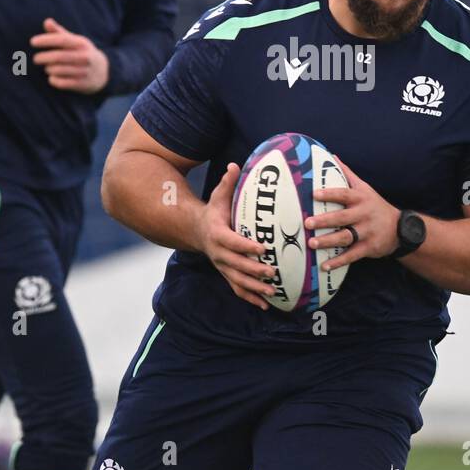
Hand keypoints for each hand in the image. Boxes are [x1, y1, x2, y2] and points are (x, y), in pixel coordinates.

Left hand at [31, 17, 109, 93]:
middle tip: (36, 58)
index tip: (32, 42)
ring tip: (47, 67)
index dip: (46, 40)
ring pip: (58, 70)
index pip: (62, 40)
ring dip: (48, 69)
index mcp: (82, 44)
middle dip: (43, 57)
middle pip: (59, 57)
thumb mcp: (75, 41)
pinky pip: (62, 83)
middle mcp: (85, 57)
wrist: (104, 72)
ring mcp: (84, 71)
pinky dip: (53, 80)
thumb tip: (47, 21)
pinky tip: (52, 77)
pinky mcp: (82, 84)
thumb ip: (59, 32)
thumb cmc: (83, 53)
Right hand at [198, 162, 276, 309]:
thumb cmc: (214, 211)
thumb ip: (228, 182)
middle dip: (254, 270)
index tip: (262, 248)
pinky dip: (251, 298)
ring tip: (273, 291)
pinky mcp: (227, 274)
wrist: (197, 231)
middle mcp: (219, 253)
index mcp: (217, 234)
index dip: (246, 246)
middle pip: (236, 265)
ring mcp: (222, 266)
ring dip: (255, 288)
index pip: (232, 242)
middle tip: (272, 271)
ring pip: (238, 281)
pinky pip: (238, 289)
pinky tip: (267, 305)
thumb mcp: (218, 195)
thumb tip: (235, 165)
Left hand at [303, 155, 399, 270]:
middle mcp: (364, 214)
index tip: (314, 194)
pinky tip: (324, 265)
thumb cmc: (375, 205)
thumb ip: (347, 173)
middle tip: (308, 223)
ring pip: (346, 237)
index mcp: (361, 198)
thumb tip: (332, 155)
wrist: (400, 228)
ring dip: (328, 241)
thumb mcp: (365, 188)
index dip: (330, 194)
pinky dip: (338, 261)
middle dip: (325, 221)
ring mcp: (367, 232)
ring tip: (312, 244)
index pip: (344, 194)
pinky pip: (352, 255)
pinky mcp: (369, 248)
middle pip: (342, 217)